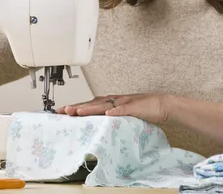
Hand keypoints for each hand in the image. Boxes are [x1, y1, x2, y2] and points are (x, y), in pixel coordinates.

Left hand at [56, 93, 170, 124]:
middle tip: (62, 111)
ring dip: (90, 108)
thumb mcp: (122, 113)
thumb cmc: (142, 110)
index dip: (75, 107)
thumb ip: (110, 115)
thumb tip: (96, 122)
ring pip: (104, 105)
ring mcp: (124, 102)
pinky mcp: (135, 107)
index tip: (61, 111)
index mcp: (111, 101)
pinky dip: (116, 111)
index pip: (89, 104)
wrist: (162, 104)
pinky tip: (108, 114)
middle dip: (77, 107)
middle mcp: (114, 100)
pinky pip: (124, 109)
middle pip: (92, 103)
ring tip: (77, 112)